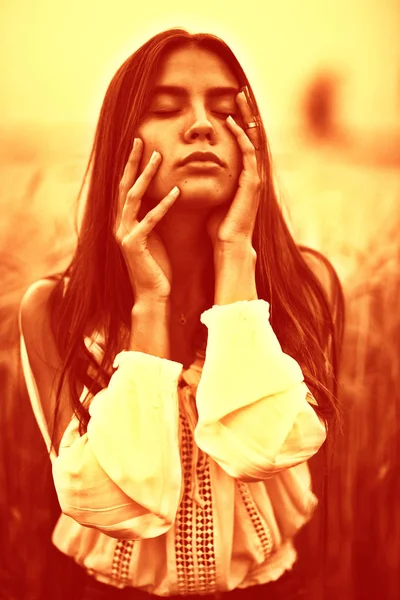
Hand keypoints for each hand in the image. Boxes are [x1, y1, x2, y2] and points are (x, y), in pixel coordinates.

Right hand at [115, 138, 179, 302]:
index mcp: (124, 221)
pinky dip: (163, 205)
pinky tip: (176, 192)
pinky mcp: (134, 245)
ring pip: (133, 198)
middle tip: (140, 139)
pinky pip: (150, 220)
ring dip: (146, 176)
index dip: (131, 165)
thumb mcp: (153, 235)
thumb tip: (162, 195)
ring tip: (158, 157)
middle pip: (125, 186)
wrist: (153, 294)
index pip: (126, 187)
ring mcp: (124, 234)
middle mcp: (119, 225)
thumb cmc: (156, 265)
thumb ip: (151, 216)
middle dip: (132, 162)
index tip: (140, 144)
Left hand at [206, 90, 260, 250]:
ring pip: (254, 138)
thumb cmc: (219, 227)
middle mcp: (255, 173)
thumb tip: (199, 172)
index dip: (241, 121)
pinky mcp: (252, 183)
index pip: (246, 141)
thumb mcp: (215, 197)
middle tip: (241, 90)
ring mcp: (256, 177)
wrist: (229, 245)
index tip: (232, 103)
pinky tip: (230, 121)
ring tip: (240, 96)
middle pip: (254, 134)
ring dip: (247, 116)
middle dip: (248, 112)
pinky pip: (248, 153)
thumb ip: (214, 182)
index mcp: (247, 176)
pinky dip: (240, 136)